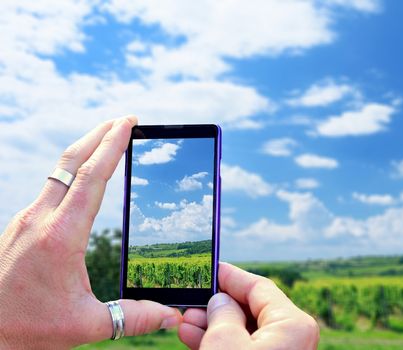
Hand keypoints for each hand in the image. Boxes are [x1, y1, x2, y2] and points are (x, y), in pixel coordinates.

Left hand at [0, 116, 181, 348]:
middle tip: (125, 119)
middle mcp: (39, 219)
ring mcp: (25, 221)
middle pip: (71, 161)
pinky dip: (72, 172)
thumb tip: (172, 315)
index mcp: (60, 236)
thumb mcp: (86, 325)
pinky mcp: (19, 227)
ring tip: (107, 141)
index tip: (129, 123)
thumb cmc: (28, 330)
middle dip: (99, 134)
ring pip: (58, 172)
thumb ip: (133, 317)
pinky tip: (83, 181)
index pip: (92, 177)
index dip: (113, 146)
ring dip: (84, 151)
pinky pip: (50, 188)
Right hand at [178, 263, 319, 348]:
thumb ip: (222, 314)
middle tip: (190, 302)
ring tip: (186, 322)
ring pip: (246, 331)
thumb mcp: (225, 343)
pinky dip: (223, 343)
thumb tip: (221, 300)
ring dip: (215, 325)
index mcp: (294, 323)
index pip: (259, 287)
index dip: (231, 277)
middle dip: (218, 305)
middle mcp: (294, 337)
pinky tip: (195, 338)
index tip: (210, 268)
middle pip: (252, 309)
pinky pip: (247, 347)